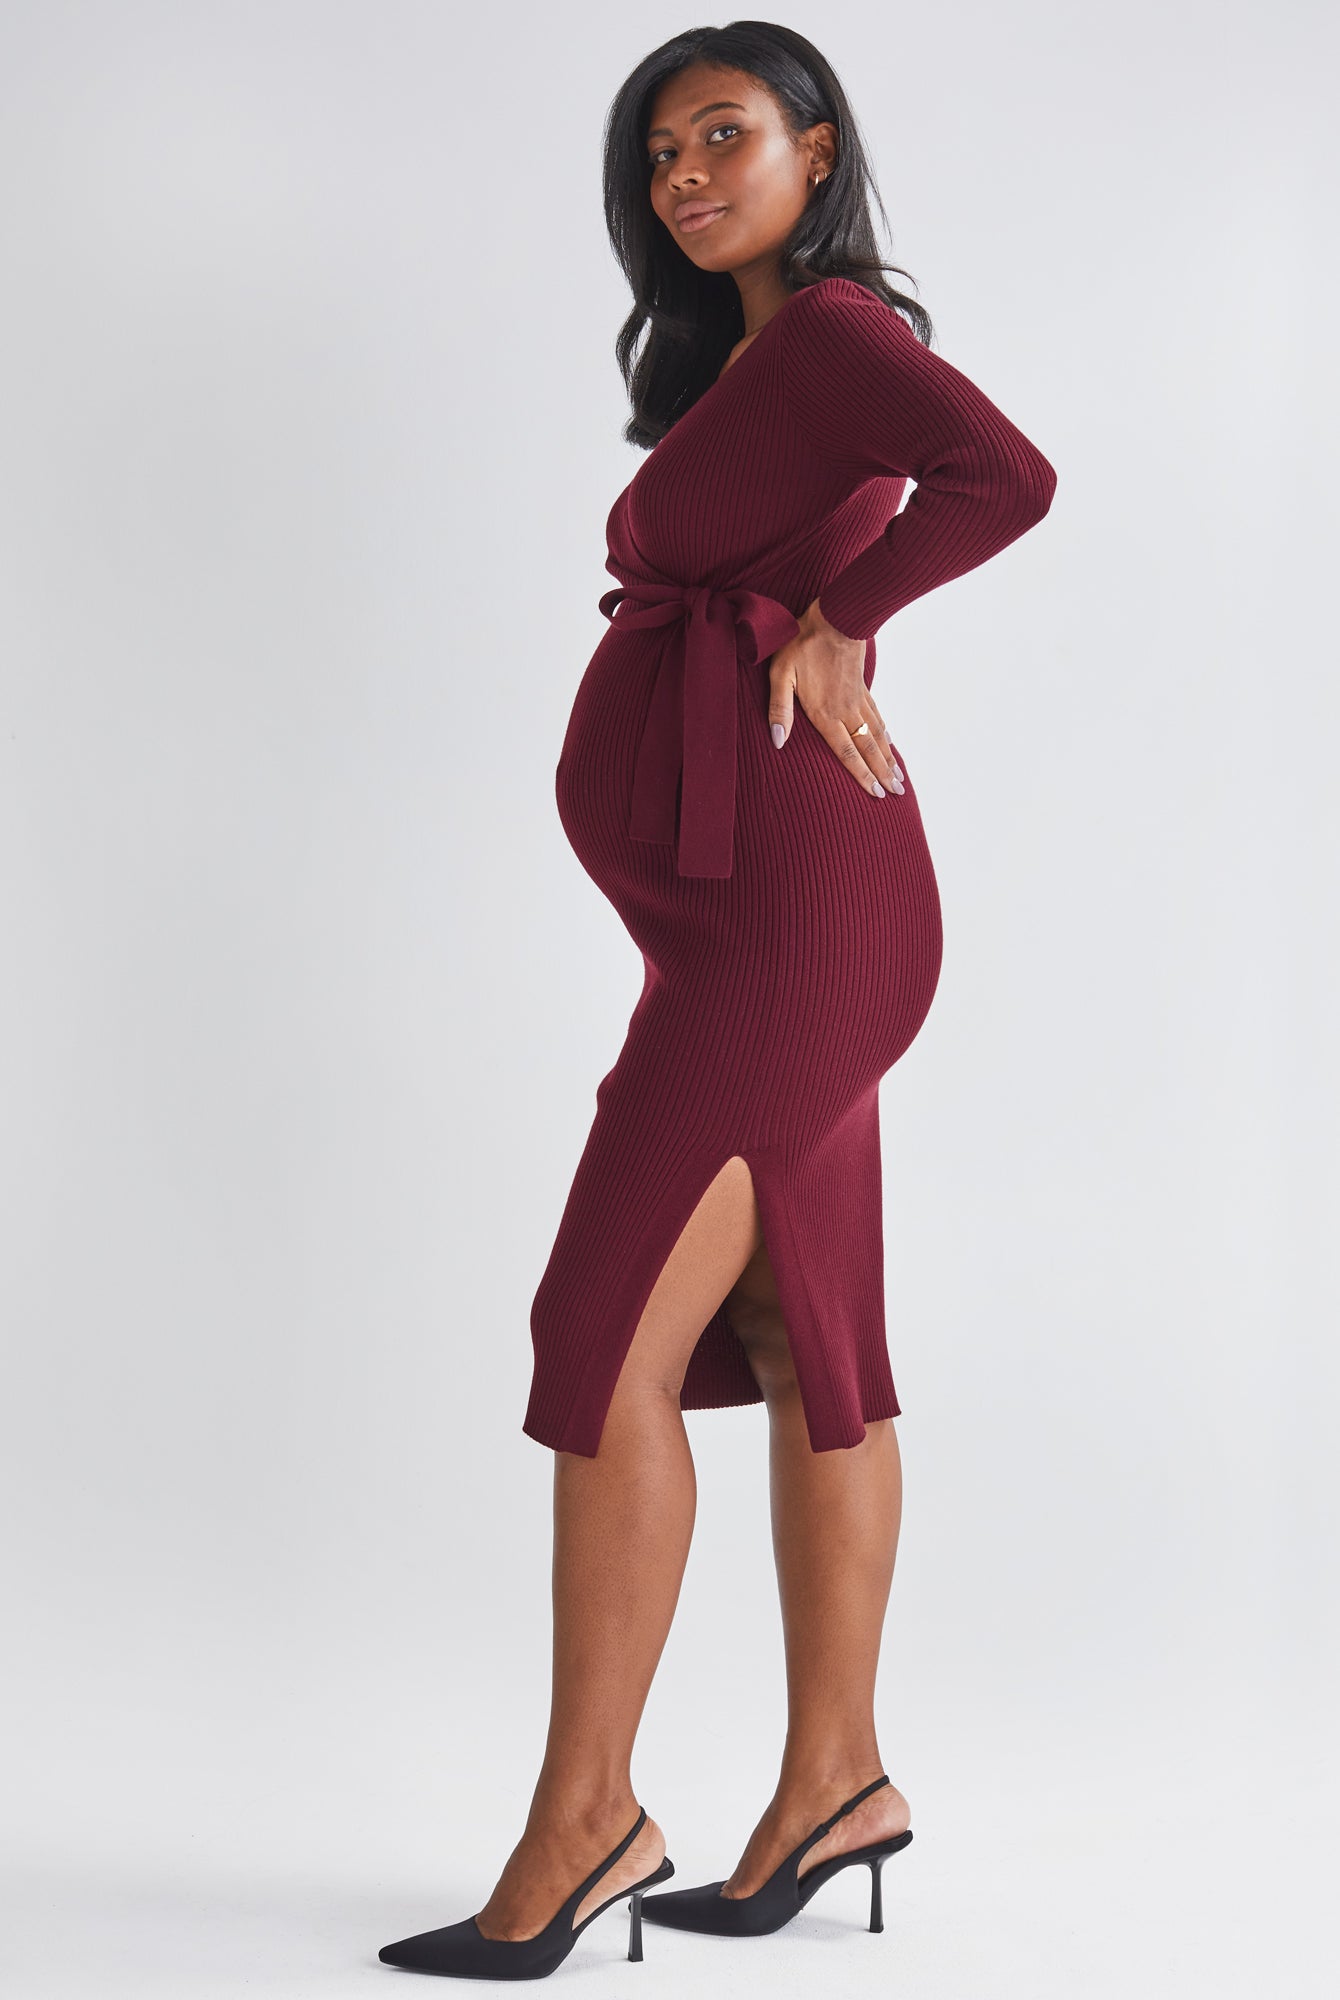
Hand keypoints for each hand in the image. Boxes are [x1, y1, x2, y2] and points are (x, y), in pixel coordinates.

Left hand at [768, 599, 904, 794]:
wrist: (837, 616)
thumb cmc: (802, 643)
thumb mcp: (780, 674)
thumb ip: (780, 709)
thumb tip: (778, 742)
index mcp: (826, 713)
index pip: (846, 753)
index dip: (861, 776)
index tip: (876, 794)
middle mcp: (846, 711)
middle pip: (867, 749)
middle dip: (882, 774)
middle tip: (896, 793)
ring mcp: (857, 699)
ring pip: (876, 735)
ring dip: (888, 757)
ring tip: (899, 776)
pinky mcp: (862, 687)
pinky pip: (877, 716)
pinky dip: (885, 733)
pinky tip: (889, 741)